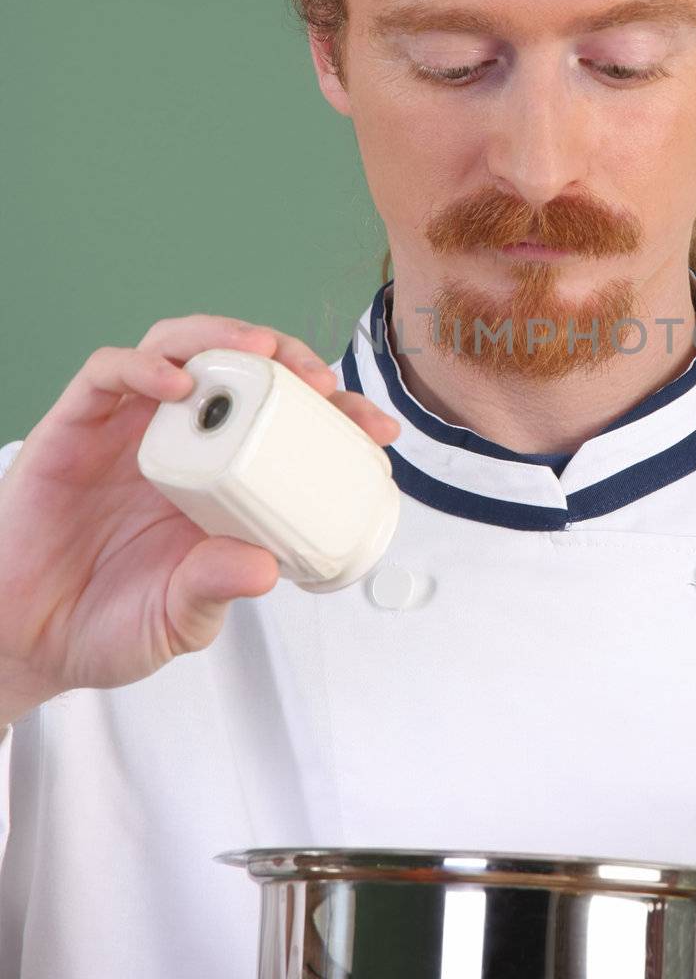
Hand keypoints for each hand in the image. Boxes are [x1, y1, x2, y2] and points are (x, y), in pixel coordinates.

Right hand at [0, 315, 400, 718]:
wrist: (24, 639)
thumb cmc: (104, 626)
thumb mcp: (179, 620)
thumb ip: (215, 590)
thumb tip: (263, 567)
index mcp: (219, 481)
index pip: (286, 424)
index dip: (334, 414)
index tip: (377, 429)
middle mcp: (179, 442)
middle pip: (239, 368)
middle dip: (288, 359)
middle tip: (320, 378)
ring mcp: (127, 429)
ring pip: (178, 349)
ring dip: (222, 339)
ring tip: (259, 353)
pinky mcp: (73, 427)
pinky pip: (107, 374)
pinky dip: (144, 366)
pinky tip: (174, 384)